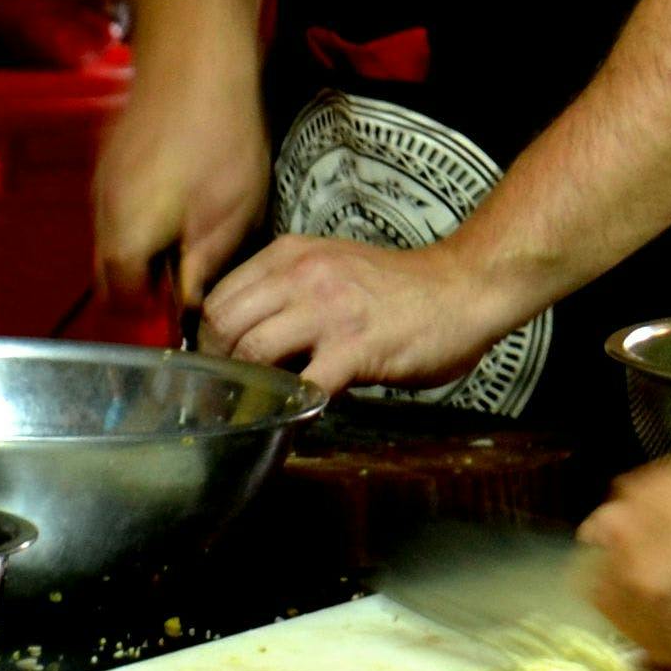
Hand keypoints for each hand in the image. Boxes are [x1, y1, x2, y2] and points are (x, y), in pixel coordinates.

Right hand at [89, 70, 266, 310]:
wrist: (194, 58)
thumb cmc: (218, 139)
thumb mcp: (229, 213)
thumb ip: (203, 265)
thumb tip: (191, 305)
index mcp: (126, 237)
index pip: (118, 300)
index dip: (151, 306)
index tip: (185, 293)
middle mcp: (102, 212)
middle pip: (109, 269)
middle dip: (144, 276)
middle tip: (192, 259)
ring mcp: (103, 180)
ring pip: (113, 235)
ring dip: (144, 242)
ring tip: (191, 222)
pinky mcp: (112, 157)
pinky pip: (119, 203)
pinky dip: (142, 211)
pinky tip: (181, 188)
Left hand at [199, 231, 537, 392]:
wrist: (461, 287)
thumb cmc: (399, 286)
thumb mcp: (332, 267)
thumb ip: (290, 291)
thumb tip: (249, 336)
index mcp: (291, 254)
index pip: (222, 295)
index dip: (209, 336)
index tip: (215, 363)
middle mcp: (302, 275)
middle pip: (225, 321)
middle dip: (217, 363)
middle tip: (227, 390)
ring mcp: (328, 311)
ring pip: (253, 349)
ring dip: (248, 385)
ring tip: (256, 405)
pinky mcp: (356, 347)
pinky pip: (306, 384)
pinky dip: (293, 407)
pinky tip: (298, 416)